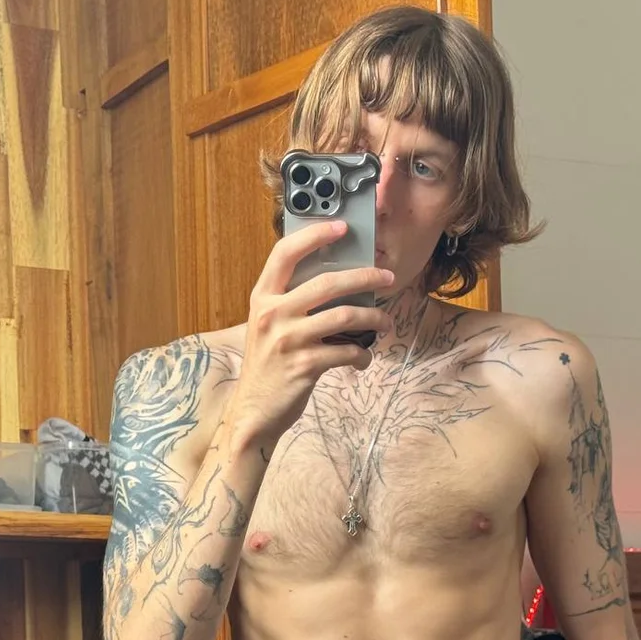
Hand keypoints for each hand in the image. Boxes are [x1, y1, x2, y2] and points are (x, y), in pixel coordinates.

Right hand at [229, 221, 394, 446]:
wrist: (253, 411)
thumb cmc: (267, 367)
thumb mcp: (268, 327)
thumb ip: (290, 303)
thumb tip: (336, 283)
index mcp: (262, 299)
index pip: (285, 253)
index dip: (315, 235)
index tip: (342, 227)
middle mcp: (272, 314)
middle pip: (328, 282)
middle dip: (366, 276)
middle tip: (387, 277)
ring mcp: (288, 340)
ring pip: (344, 315)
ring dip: (373, 316)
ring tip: (385, 321)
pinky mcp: (304, 365)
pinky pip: (346, 351)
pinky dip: (361, 354)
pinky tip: (363, 358)